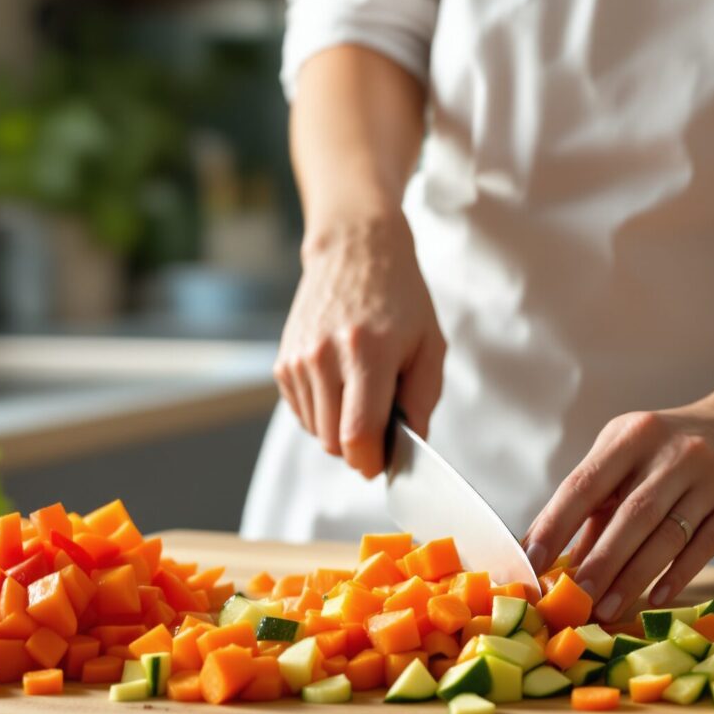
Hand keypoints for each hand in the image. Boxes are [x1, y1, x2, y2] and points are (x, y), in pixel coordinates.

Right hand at [275, 214, 445, 477]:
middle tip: (380, 421)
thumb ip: (423, 401)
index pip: (358, 434)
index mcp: (368, 352)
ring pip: (315, 432)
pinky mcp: (283, 362)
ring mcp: (299, 359)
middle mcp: (325, 356)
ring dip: (339, 429)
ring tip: (360, 391)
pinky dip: (322, 412)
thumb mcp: (430, 345)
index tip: (382, 462)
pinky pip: (302, 414)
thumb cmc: (401, 299)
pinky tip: (340, 383)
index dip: (371, 461)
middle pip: (333, 442)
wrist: (355, 251)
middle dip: (358, 448)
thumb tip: (409, 447)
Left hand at [523, 395, 713, 621]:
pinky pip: (705, 544)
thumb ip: (600, 506)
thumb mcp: (633, 460)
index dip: (555, 525)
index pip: (584, 483)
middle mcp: (672, 450)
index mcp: (631, 436)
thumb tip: (560, 562)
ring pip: (666, 535)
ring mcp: (711, 474)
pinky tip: (657, 598)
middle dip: (598, 562)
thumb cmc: (677, 451)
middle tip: (574, 600)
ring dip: (633, 578)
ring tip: (606, 610)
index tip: (531, 562)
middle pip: (629, 515)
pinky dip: (678, 575)